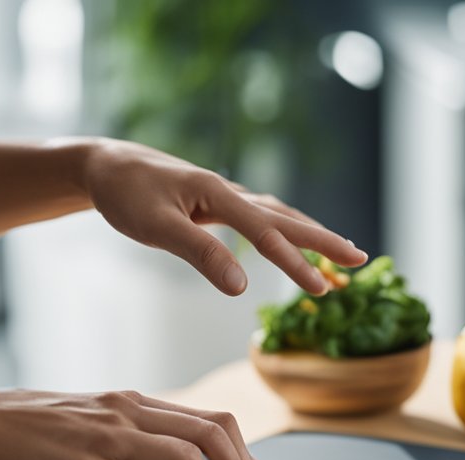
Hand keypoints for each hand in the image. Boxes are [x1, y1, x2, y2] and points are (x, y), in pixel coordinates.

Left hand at [80, 139, 366, 295]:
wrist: (104, 164)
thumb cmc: (125, 194)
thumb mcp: (156, 226)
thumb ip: (200, 255)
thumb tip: (241, 289)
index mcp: (219, 194)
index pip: (267, 234)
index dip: (296, 264)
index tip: (321, 290)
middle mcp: (230, 192)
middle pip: (287, 219)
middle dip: (324, 241)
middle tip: (360, 260)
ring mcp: (226, 196)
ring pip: (279, 215)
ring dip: (311, 233)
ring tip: (340, 250)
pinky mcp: (217, 202)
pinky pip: (263, 216)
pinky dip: (286, 228)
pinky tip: (293, 236)